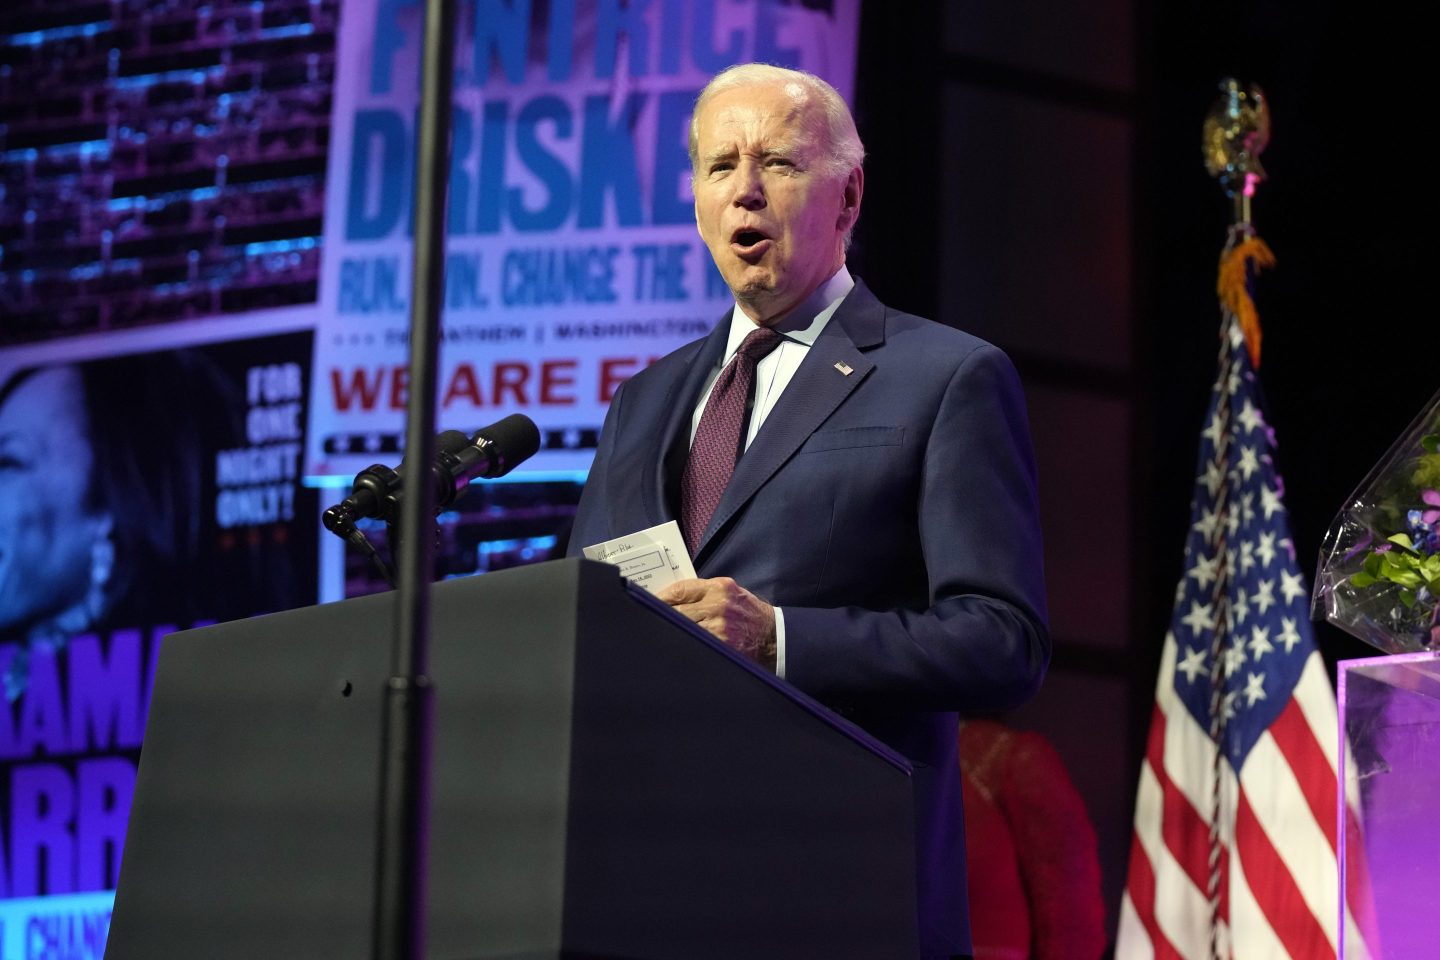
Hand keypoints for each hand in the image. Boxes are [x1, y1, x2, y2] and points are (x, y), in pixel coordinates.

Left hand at [657, 577, 776, 669]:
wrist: (775, 637)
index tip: (646, 602)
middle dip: (658, 617)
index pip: (679, 590)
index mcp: (719, 588)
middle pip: (676, 612)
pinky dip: (681, 647)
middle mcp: (718, 606)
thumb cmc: (748, 613)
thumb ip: (703, 593)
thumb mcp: (730, 592)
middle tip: (643, 622)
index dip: (659, 598)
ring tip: (655, 637)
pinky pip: (694, 646)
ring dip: (667, 634)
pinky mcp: (722, 648)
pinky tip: (673, 649)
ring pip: (682, 631)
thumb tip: (669, 599)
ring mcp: (719, 629)